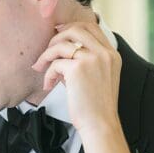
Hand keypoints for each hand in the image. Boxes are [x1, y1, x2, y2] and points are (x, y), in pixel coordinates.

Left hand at [32, 11, 121, 138]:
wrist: (100, 125)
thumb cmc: (97, 107)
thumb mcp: (100, 77)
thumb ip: (87, 61)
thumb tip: (62, 53)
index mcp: (112, 54)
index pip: (92, 27)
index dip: (73, 27)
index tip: (60, 32)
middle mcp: (104, 53)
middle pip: (76, 29)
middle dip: (58, 36)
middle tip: (48, 49)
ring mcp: (91, 59)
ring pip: (62, 44)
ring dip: (47, 54)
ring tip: (41, 66)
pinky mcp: (77, 69)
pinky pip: (55, 63)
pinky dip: (48, 73)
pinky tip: (48, 84)